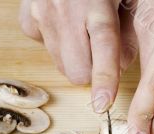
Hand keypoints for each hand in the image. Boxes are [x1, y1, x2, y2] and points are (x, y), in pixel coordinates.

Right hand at [19, 0, 137, 112]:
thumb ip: (125, 31)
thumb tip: (120, 67)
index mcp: (96, 3)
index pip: (103, 48)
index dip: (103, 79)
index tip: (102, 104)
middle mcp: (64, 12)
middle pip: (75, 71)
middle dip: (89, 72)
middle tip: (95, 53)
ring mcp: (41, 17)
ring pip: (60, 65)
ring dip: (73, 57)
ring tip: (78, 32)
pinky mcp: (27, 22)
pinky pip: (44, 49)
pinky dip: (55, 43)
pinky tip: (60, 23)